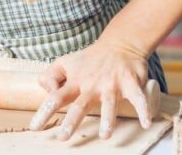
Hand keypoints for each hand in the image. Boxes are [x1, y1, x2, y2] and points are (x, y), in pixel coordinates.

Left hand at [29, 39, 151, 139]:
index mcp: (76, 81)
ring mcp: (113, 84)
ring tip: (105, 135)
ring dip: (108, 119)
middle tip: (63, 137)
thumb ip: (51, 75)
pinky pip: (138, 98)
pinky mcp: (131, 83)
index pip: (57, 97)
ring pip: (109, 104)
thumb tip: (47, 92)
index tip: (35, 127)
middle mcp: (93, 84)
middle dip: (72, 121)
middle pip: (81, 105)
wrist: (121, 43)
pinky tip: (146, 123)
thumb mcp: (66, 61)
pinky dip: (143, 110)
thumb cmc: (91, 58)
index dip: (44, 111)